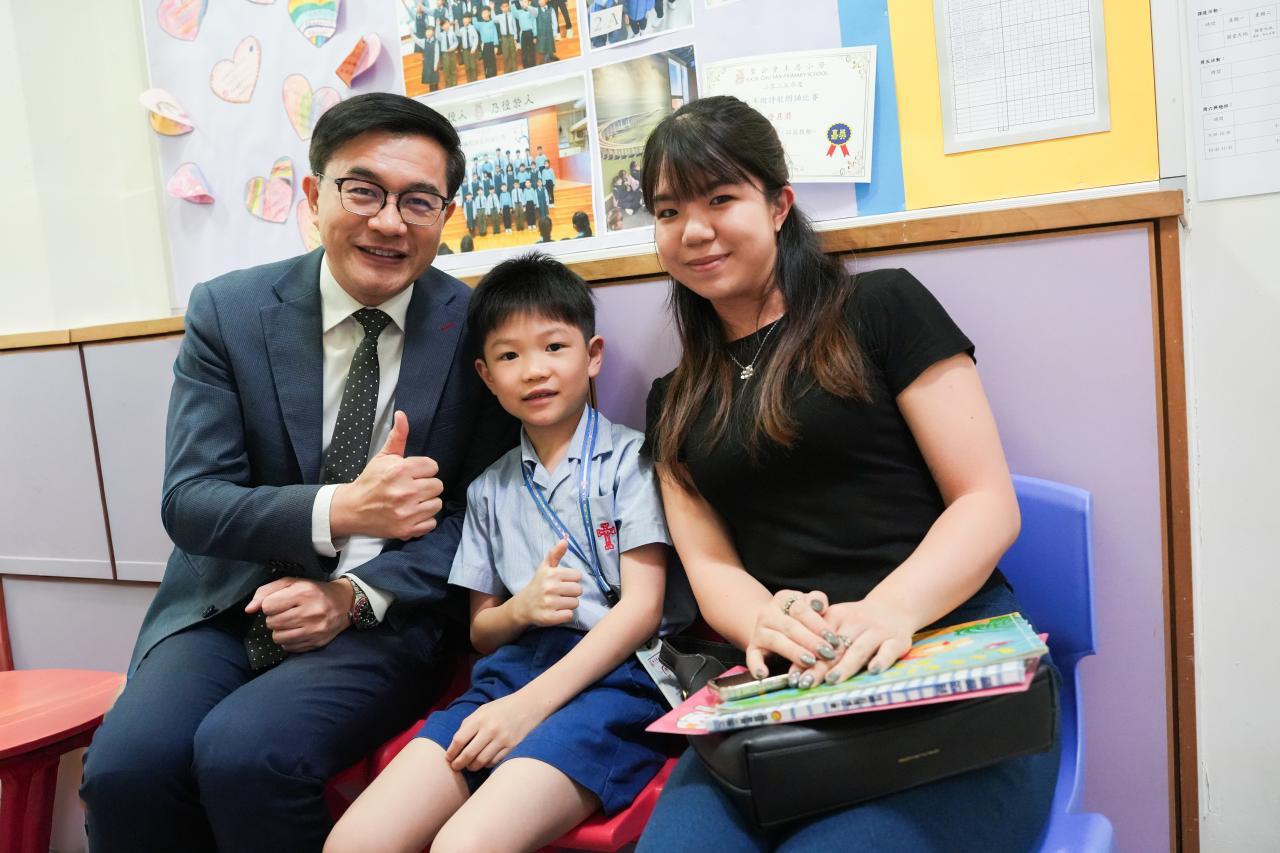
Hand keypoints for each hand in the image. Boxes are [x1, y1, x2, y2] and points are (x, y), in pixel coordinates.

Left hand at [244, 578, 352, 652]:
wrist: (345, 603)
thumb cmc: (314, 591)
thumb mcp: (292, 583)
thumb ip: (266, 592)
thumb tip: (248, 610)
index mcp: (303, 592)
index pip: (267, 606)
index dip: (270, 604)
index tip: (280, 603)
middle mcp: (310, 612)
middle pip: (271, 623)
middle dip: (275, 618)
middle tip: (287, 613)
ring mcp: (314, 629)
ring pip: (277, 637)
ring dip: (280, 630)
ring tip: (291, 623)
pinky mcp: (317, 642)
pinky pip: (288, 647)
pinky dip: (289, 640)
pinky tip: (298, 631)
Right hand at [330, 411, 444, 540]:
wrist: (352, 509)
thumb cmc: (370, 481)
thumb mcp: (383, 457)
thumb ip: (397, 437)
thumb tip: (402, 415)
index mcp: (400, 471)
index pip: (433, 466)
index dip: (424, 469)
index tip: (413, 473)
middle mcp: (405, 492)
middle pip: (438, 485)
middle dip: (426, 485)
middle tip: (412, 487)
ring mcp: (406, 513)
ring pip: (437, 504)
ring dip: (427, 502)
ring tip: (412, 500)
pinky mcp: (406, 529)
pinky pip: (431, 522)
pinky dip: (424, 520)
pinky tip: (411, 513)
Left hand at [445, 690, 548, 770]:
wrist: (529, 705)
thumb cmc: (502, 707)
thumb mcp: (483, 710)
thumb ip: (469, 724)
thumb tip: (455, 744)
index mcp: (480, 718)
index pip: (459, 740)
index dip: (451, 752)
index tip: (448, 759)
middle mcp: (490, 729)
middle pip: (468, 754)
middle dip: (459, 764)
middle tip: (456, 767)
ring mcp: (503, 739)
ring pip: (481, 761)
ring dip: (472, 767)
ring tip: (470, 766)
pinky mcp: (513, 747)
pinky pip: (495, 762)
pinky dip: (487, 764)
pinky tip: (485, 762)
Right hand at [510, 538, 580, 626]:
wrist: (523, 606)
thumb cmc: (538, 584)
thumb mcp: (545, 567)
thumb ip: (556, 553)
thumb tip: (565, 539)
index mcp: (551, 574)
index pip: (578, 576)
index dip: (571, 580)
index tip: (562, 582)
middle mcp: (550, 588)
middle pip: (578, 590)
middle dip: (571, 593)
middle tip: (560, 594)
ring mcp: (549, 604)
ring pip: (575, 603)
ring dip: (569, 604)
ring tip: (558, 602)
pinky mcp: (549, 618)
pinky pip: (569, 615)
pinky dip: (565, 615)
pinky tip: (556, 611)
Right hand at [743, 589, 839, 679]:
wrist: (772, 625)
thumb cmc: (798, 617)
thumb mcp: (808, 604)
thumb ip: (817, 601)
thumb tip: (820, 606)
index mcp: (783, 599)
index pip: (801, 609)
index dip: (818, 624)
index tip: (834, 639)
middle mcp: (768, 613)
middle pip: (790, 626)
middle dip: (811, 641)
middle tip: (828, 653)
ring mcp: (758, 631)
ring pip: (776, 641)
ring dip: (794, 652)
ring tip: (810, 662)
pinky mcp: (753, 648)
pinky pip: (752, 657)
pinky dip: (756, 666)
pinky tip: (764, 674)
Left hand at [800, 598, 915, 687]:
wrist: (894, 607)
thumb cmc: (858, 622)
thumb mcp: (836, 621)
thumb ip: (816, 641)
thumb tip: (794, 670)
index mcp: (838, 616)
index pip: (818, 637)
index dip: (805, 656)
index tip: (794, 676)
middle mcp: (858, 622)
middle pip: (836, 647)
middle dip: (820, 666)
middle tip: (807, 683)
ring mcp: (878, 631)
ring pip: (859, 649)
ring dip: (845, 665)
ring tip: (832, 680)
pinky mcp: (897, 640)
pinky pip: (889, 650)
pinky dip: (881, 660)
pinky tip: (872, 671)